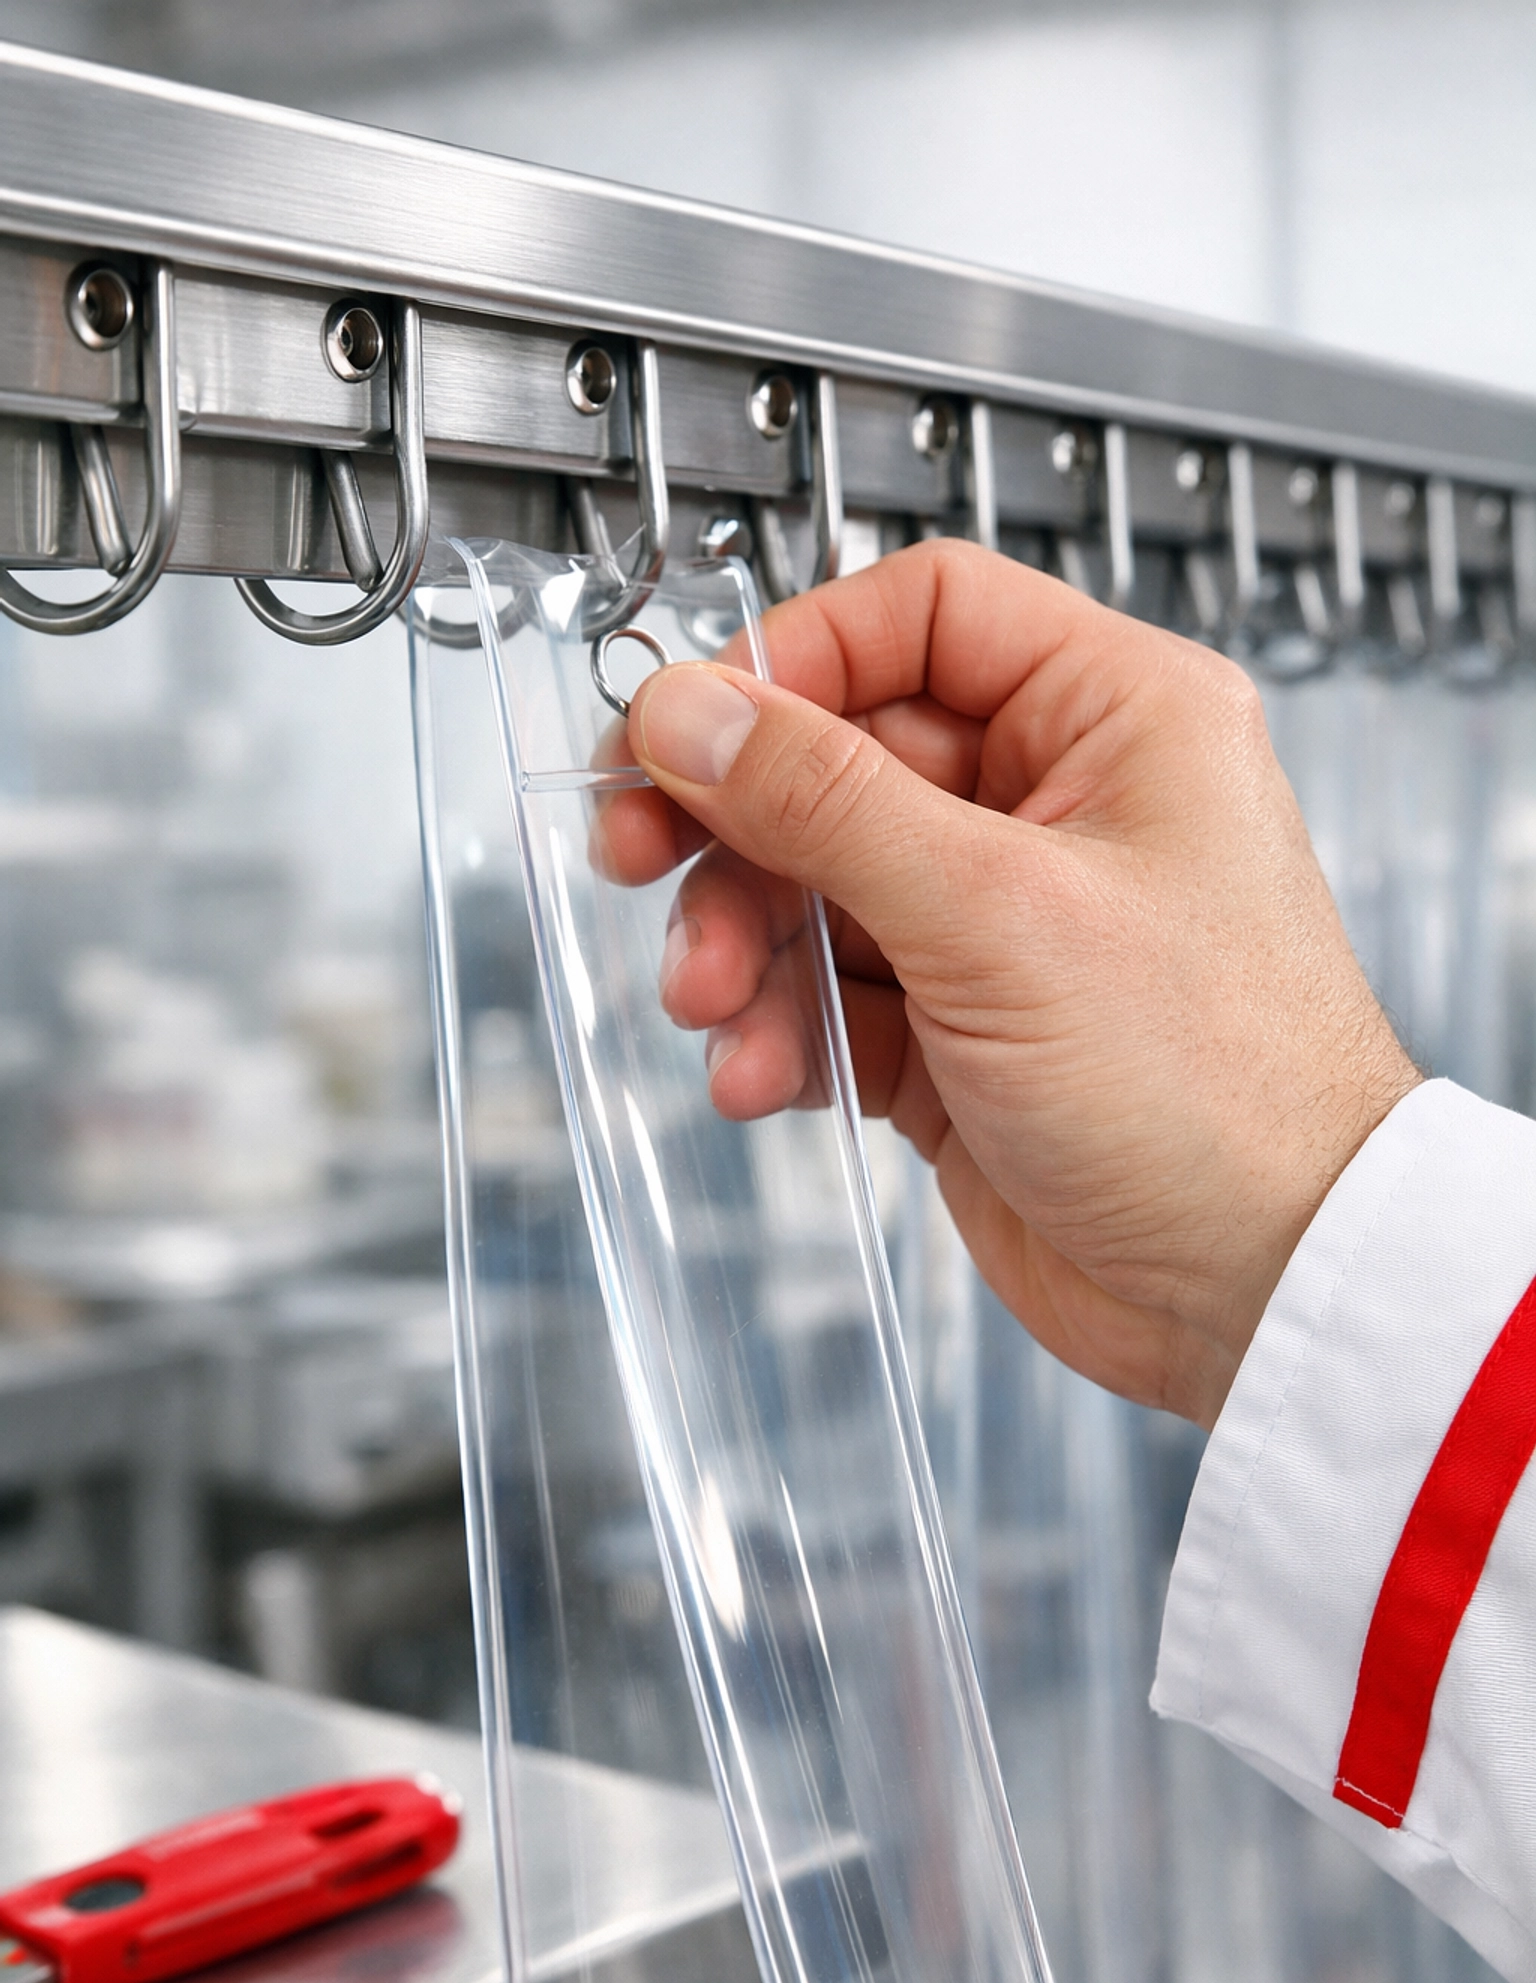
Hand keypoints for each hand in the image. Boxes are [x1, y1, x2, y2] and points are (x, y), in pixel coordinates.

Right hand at [596, 540, 1418, 1429]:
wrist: (1265, 1292)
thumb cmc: (1218, 1093)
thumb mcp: (997, 916)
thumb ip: (826, 802)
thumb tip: (694, 712)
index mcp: (1114, 718)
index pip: (919, 619)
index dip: (790, 662)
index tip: (687, 728)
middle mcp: (1058, 807)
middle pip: (840, 758)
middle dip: (736, 828)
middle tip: (641, 862)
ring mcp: (1005, 926)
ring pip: (818, 886)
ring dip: (745, 947)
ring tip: (715, 1009)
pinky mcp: (963, 1035)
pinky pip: (835, 997)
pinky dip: (783, 1030)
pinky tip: (765, 1074)